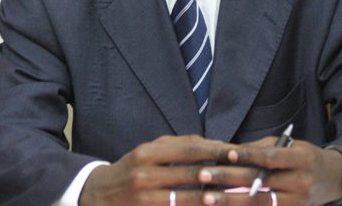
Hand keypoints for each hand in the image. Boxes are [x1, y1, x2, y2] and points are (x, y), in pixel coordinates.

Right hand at [79, 134, 237, 205]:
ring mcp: (144, 198)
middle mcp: (145, 173)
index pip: (189, 148)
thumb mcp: (149, 151)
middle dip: (220, 174)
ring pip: (185, 198)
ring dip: (211, 198)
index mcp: (148, 152)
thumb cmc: (131, 169)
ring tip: (234, 197)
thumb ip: (178, 146)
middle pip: (190, 172)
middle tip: (245, 174)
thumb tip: (212, 144)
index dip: (214, 149)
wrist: (96, 196)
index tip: (237, 151)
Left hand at [196, 137, 341, 204]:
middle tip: (203, 175)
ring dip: (231, 201)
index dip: (248, 155)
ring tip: (207, 198)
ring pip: (260, 203)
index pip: (271, 157)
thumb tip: (232, 151)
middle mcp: (301, 183)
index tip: (226, 153)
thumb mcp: (289, 146)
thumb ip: (263, 149)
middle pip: (260, 182)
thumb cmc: (304, 156)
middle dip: (228, 178)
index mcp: (300, 159)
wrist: (334, 179)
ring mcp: (298, 203)